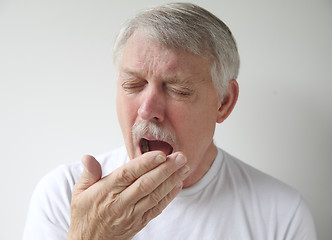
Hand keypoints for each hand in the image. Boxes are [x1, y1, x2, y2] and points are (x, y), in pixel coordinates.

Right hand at [67, 151, 189, 239]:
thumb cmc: (85, 214)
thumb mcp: (80, 192)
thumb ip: (88, 173)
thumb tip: (88, 157)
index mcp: (106, 191)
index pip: (128, 174)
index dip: (145, 163)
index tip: (160, 154)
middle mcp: (121, 202)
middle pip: (146, 183)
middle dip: (165, 169)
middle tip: (180, 157)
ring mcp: (132, 214)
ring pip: (155, 195)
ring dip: (171, 181)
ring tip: (184, 168)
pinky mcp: (139, 222)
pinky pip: (157, 209)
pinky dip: (169, 197)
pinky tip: (178, 185)